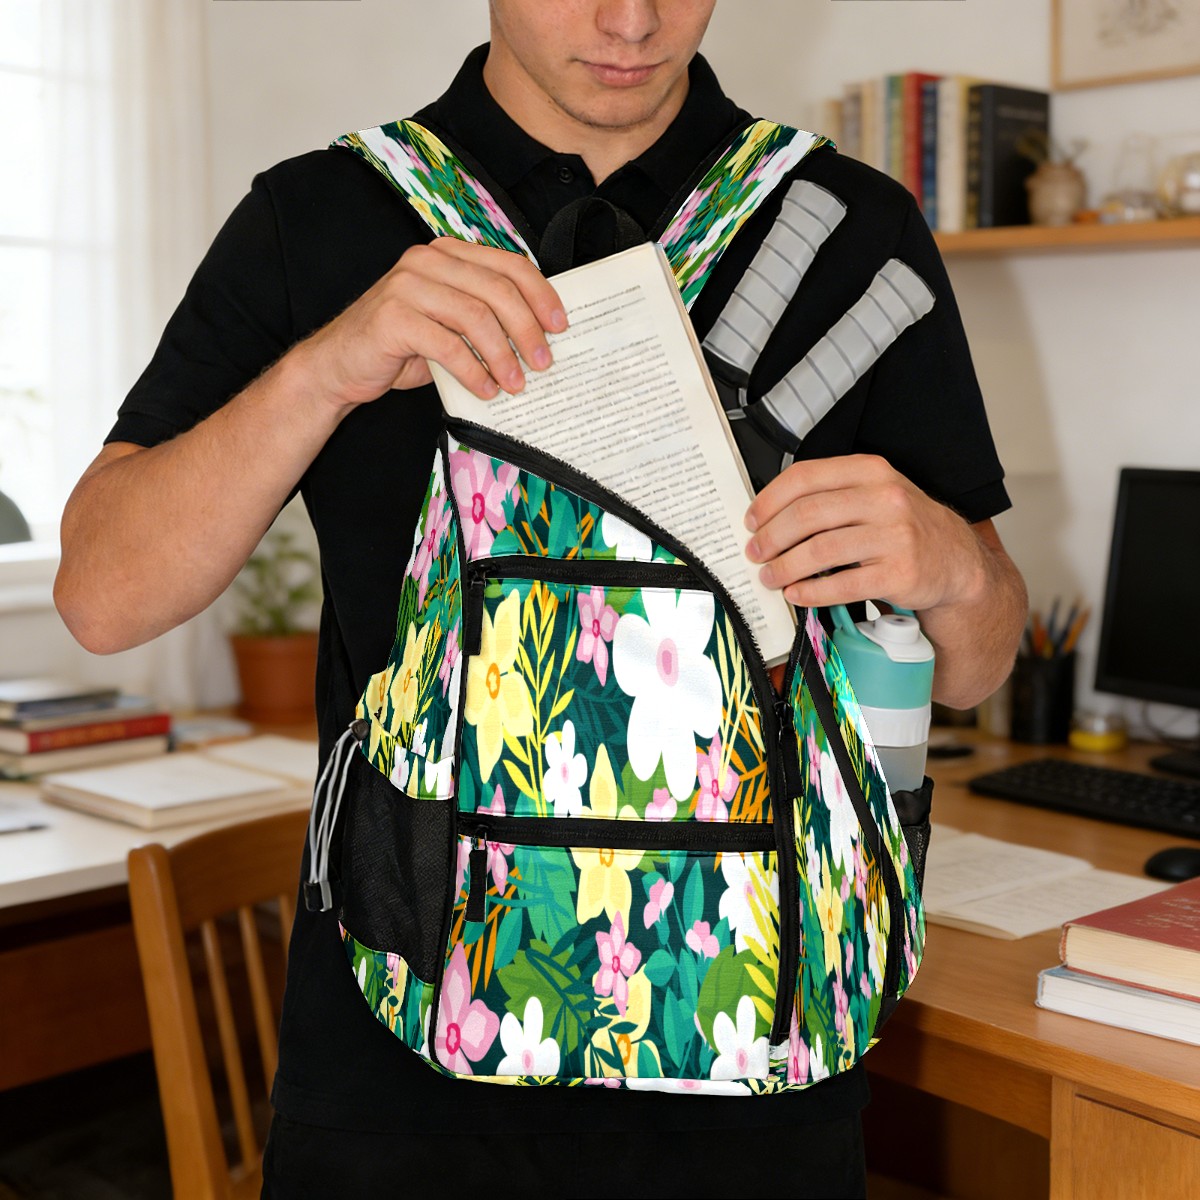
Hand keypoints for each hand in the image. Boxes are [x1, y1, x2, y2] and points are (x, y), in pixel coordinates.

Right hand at [297, 237, 566, 409]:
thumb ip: (483, 318)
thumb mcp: (448, 325)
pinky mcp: (392, 317)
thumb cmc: (400, 347)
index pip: (507, 265)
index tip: (560, 326)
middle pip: (497, 290)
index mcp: (447, 254)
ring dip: (503, 356)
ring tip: (516, 384)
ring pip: (475, 317)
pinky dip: (473, 371)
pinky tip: (485, 391)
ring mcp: (407, 286)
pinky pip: (447, 345)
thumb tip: (539, 339)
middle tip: (543, 363)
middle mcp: (427, 261)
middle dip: (527, 330)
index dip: (540, 294)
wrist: (339, 366)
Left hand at [743, 454, 986, 612]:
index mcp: (870, 471)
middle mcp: (884, 498)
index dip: (769, 500)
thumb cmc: (903, 527)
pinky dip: (811, 592)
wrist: (955, 561)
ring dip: (785, 567)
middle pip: (808, 514)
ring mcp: (895, 536)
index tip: (752, 520)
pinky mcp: (899, 573)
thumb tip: (770, 516)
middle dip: (771, 537)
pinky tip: (797, 594)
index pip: (806, 477)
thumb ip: (830, 495)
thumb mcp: (874, 494)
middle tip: (755, 553)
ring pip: (821, 550)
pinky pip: (843, 584)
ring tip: (771, 577)